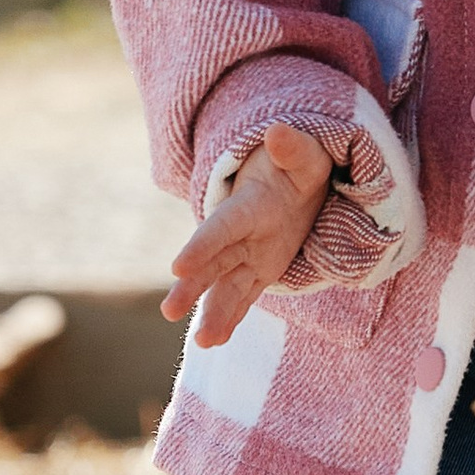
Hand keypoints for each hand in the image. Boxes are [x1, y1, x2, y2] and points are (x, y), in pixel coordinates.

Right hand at [164, 124, 331, 345]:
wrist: (294, 182)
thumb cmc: (299, 166)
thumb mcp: (305, 155)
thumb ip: (293, 149)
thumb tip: (277, 132)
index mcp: (248, 206)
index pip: (221, 228)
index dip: (201, 246)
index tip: (177, 267)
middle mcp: (240, 235)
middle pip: (212, 263)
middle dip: (192, 287)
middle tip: (168, 311)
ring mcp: (247, 255)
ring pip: (223, 287)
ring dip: (211, 313)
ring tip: (201, 342)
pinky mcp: (258, 271)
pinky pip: (242, 298)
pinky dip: (230, 318)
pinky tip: (213, 341)